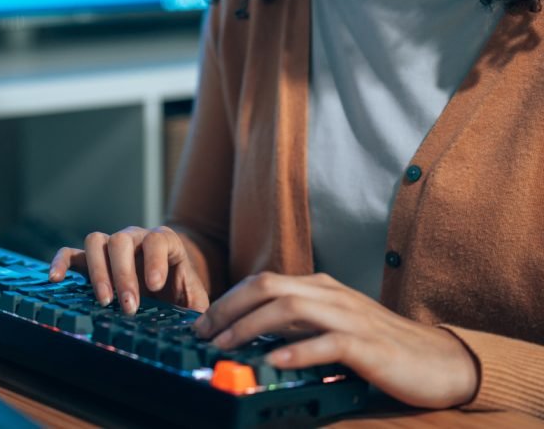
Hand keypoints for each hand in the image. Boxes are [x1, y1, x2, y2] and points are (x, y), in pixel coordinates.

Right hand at [49, 225, 209, 314]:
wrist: (169, 287)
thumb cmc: (182, 294)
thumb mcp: (195, 301)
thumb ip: (197, 310)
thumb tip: (198, 329)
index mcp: (165, 243)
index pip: (158, 239)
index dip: (155, 260)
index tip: (155, 286)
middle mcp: (135, 238)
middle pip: (123, 240)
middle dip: (124, 274)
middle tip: (128, 306)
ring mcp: (111, 247)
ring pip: (97, 241)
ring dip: (98, 272)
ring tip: (104, 301)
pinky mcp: (91, 260)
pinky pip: (71, 254)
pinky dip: (61, 263)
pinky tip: (56, 279)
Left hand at [195, 271, 478, 409]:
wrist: (440, 360)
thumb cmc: (381, 346)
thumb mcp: (332, 326)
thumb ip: (298, 324)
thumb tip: (252, 332)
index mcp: (320, 287)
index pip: (262, 282)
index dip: (228, 300)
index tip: (202, 323)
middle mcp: (330, 294)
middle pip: (267, 288)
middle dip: (229, 308)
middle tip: (204, 334)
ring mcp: (349, 317)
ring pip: (289, 309)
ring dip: (250, 327)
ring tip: (226, 346)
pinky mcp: (368, 345)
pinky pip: (326, 343)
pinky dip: (297, 350)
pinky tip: (274, 361)